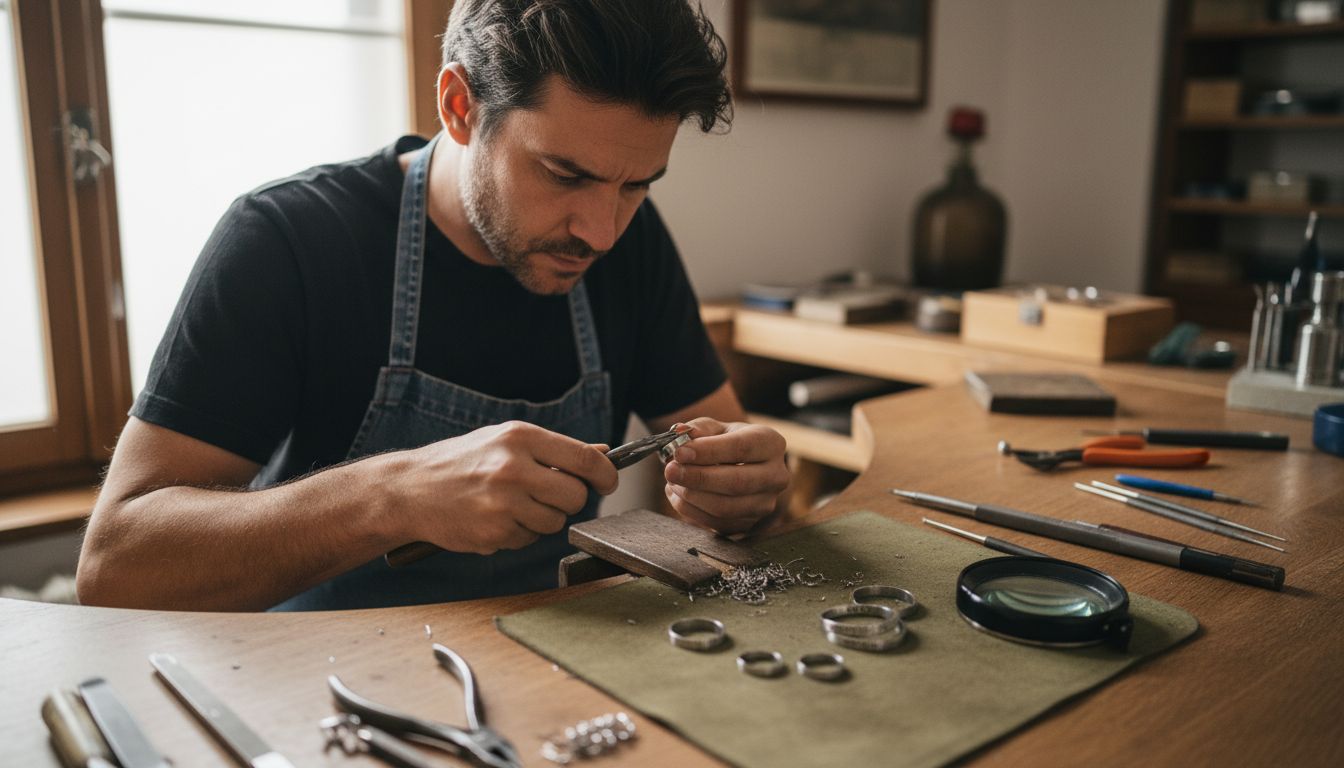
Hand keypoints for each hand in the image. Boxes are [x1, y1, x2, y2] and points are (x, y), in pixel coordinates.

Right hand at [391, 421, 616, 554]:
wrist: (408, 490)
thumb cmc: (459, 463)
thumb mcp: (503, 441)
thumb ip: (551, 449)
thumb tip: (602, 453)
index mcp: (520, 438)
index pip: (584, 459)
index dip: (605, 474)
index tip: (607, 482)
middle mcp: (513, 468)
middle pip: (575, 496)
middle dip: (569, 501)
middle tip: (548, 496)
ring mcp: (503, 503)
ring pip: (554, 522)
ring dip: (541, 519)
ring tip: (511, 505)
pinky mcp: (494, 532)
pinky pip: (528, 540)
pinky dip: (518, 534)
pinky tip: (493, 518)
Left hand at [662, 418, 788, 533]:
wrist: (743, 468)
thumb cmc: (728, 444)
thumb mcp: (716, 428)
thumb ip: (699, 428)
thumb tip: (680, 432)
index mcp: (771, 444)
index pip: (741, 448)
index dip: (708, 451)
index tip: (679, 452)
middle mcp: (775, 476)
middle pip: (736, 482)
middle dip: (697, 478)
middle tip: (670, 470)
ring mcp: (765, 504)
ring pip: (725, 507)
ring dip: (691, 496)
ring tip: (672, 481)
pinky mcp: (749, 525)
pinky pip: (716, 523)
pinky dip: (691, 510)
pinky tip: (678, 494)